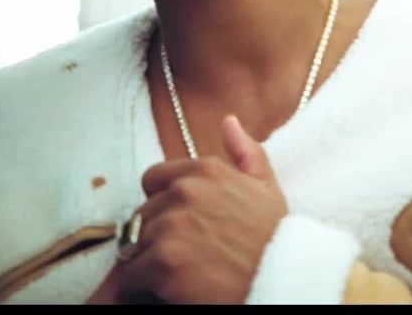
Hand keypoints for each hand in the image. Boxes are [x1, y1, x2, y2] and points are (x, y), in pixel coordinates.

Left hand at [114, 115, 288, 304]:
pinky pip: (130, 276)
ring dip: (150, 261)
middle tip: (186, 255)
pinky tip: (166, 290)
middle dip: (158, 235)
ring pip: (136, 246)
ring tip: (180, 273)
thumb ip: (246, 152)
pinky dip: (142, 287)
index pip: (154, 180)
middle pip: (144, 216)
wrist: (281, 281)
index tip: (179, 224)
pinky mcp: (161, 262)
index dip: (163, 204)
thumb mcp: (267, 188)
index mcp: (206, 170)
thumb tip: (228, 121)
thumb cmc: (274, 239)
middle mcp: (185, 191)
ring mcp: (171, 226)